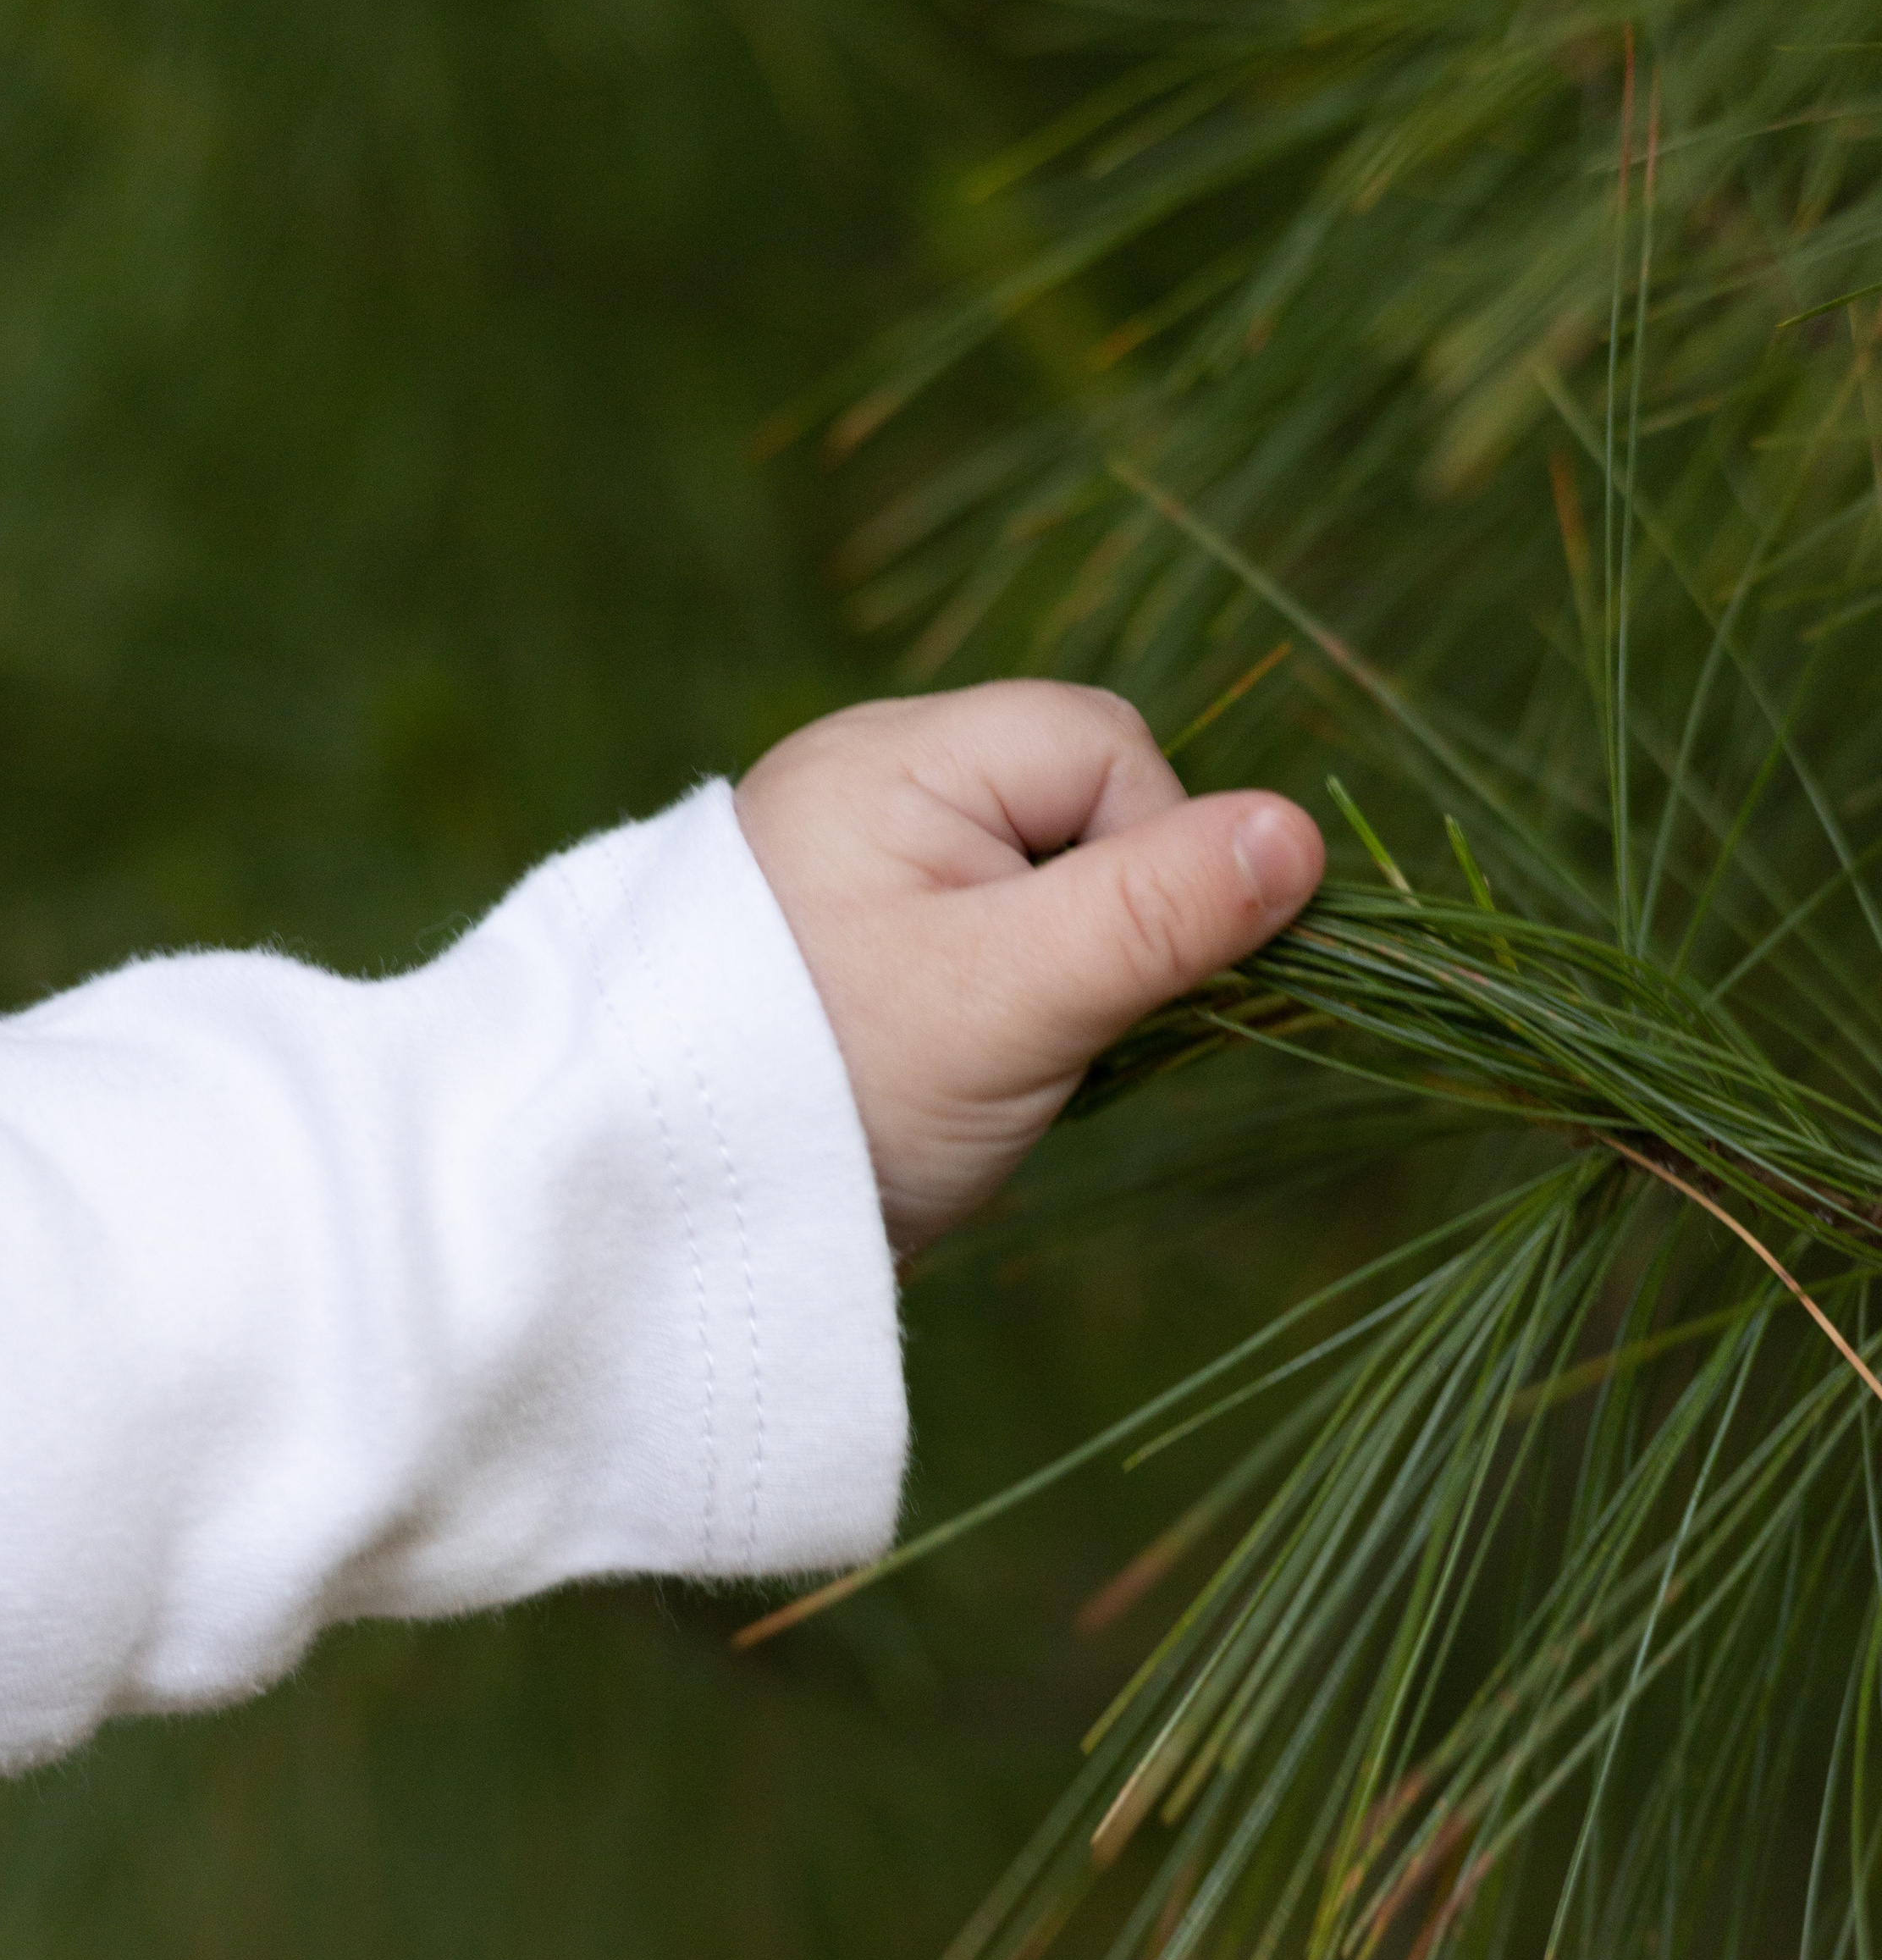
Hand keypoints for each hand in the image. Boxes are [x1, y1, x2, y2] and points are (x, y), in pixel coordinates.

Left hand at [735, 679, 1323, 1258]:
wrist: (659, 1210)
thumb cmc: (836, 1091)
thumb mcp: (1014, 997)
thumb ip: (1156, 911)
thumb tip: (1299, 835)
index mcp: (895, 758)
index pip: (1105, 749)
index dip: (1154, 856)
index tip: (1106, 979)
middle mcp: (870, 784)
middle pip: (1076, 808)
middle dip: (1100, 918)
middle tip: (1042, 1028)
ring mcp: (857, 864)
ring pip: (1037, 882)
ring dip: (1053, 970)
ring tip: (982, 1058)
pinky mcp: (855, 943)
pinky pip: (981, 935)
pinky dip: (999, 1001)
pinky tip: (953, 1070)